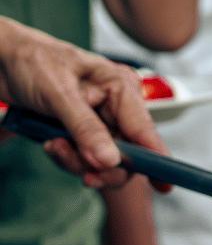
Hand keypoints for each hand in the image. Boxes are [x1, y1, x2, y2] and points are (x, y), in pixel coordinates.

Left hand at [0, 17, 170, 189]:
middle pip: (128, 154)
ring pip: (106, 161)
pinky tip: (52, 143)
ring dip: (78, 162)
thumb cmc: (30, 61)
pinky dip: (68, 158)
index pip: (145, 130)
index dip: (156, 159)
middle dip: (102, 166)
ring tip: (54, 145)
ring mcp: (100, 122)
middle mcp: (116, 107)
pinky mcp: (83, 133)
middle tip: (84, 173)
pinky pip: (86, 159)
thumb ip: (85, 127)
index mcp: (120, 88)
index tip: (164, 184)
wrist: (0, 60)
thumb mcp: (57, 92)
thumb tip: (111, 159)